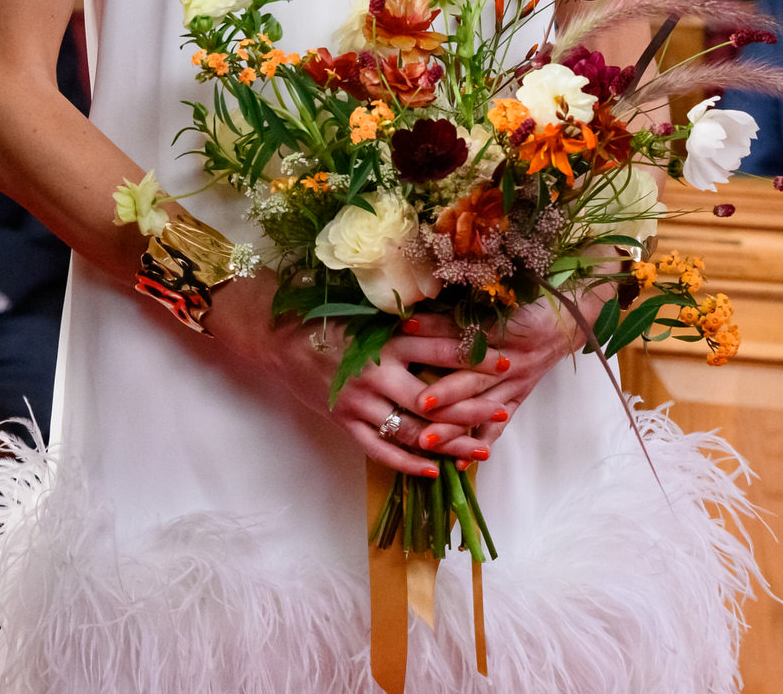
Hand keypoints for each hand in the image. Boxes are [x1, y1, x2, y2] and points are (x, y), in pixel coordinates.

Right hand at [207, 275, 576, 476]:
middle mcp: (375, 374)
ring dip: (450, 442)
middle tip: (502, 409)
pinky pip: (380, 449)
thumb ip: (404, 320)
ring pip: (412, 431)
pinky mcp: (344, 423)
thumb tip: (452, 315)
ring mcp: (358, 403)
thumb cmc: (327, 317)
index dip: (474, 356)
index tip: (506, 359)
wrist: (276, 337)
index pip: (439, 350)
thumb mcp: (368, 312)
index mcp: (384, 340)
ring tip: (482, 449)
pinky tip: (433, 470)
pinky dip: (408, 462)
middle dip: (471, 406)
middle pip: (432, 399)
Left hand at [381, 301, 578, 452]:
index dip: (435, 326)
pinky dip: (480, 443)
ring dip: (454, 426)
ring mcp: (515, 381)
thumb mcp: (502, 296)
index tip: (404, 328)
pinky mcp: (519, 397)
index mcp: (504, 327)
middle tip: (418, 404)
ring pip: (482, 408)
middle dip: (445, 391)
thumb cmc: (529, 303)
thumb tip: (420, 302)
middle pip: (474, 376)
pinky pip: (499, 425)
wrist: (567, 321)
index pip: (465, 329)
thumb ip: (465, 304)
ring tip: (427, 440)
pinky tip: (460, 463)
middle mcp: (510, 358)